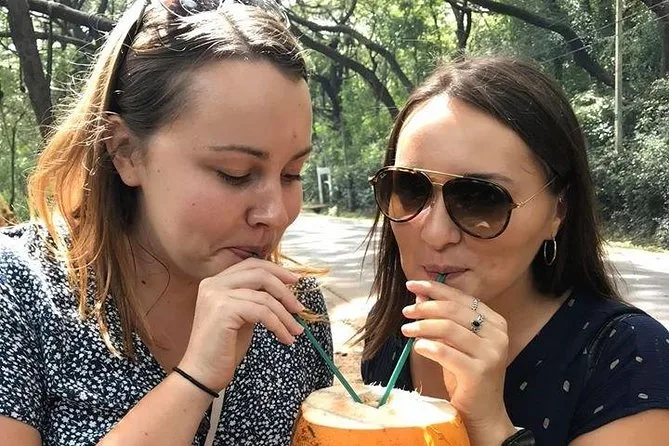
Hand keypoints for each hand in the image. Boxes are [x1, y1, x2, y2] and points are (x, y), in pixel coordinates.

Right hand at [177, 258, 304, 392]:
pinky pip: (262, 312)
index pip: (251, 264)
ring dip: (285, 315)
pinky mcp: (223, 310)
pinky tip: (285, 338)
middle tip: (299, 308)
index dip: (276, 270)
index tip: (295, 282)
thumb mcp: (242, 316)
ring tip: (296, 331)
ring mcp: (217, 295)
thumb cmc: (223, 349)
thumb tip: (284, 292)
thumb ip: (254, 299)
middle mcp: (213, 284)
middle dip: (285, 290)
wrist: (201, 374)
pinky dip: (279, 325)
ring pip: (264, 297)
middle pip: (259, 274)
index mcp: (216, 282)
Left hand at [401, 279, 515, 445]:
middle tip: (406, 311)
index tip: (412, 284)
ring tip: (406, 330)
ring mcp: (491, 353)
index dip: (435, 289)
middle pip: (454, 310)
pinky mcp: (480, 372)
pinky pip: (447, 353)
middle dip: (426, 307)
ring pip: (449, 328)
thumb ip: (441, 319)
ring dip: (423, 327)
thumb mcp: (453, 343)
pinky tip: (418, 346)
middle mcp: (497, 334)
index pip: (462, 298)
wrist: (482, 413)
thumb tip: (420, 295)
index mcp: (494, 322)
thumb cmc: (466, 376)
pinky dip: (429, 346)